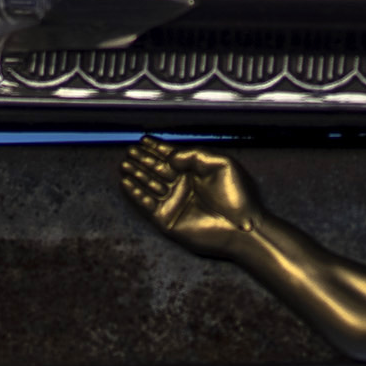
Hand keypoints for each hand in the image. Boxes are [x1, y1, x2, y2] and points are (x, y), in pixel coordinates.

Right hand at [119, 135, 262, 254]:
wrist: (242, 226)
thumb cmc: (237, 196)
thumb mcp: (221, 163)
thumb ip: (195, 155)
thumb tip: (171, 157)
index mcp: (197, 171)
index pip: (172, 156)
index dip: (157, 147)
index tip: (144, 139)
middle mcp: (183, 186)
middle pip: (157, 169)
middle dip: (143, 159)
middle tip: (129, 150)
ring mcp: (174, 203)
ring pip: (149, 185)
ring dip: (136, 174)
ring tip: (123, 164)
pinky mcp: (167, 220)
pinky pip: (146, 205)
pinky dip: (135, 194)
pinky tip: (125, 183)